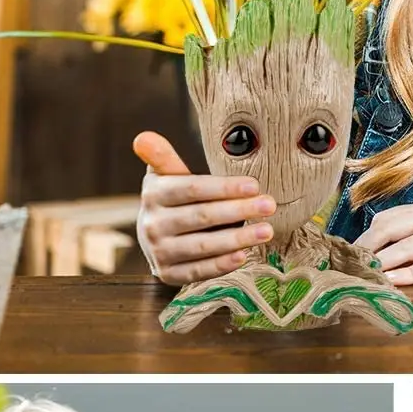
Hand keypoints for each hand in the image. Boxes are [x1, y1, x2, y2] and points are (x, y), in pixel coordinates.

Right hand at [134, 131, 275, 285]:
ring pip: (202, 246)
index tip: (254, 185)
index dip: (224, 187)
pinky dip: (222, 264)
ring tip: (267, 231)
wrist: (156, 236)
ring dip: (238, 239)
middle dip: (239, 210)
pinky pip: (198, 271)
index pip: (192, 189)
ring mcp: (158, 252)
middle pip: (201, 216)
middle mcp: (151, 224)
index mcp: (154, 194)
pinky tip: (244, 255)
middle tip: (270, 205)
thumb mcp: (168, 176)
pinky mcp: (167, 274)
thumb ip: (163, 157)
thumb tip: (142, 137)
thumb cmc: (174, 199)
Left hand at [355, 201, 412, 284]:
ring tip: (359, 276)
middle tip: (344, 267)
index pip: (388, 217)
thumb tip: (395, 242)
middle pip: (388, 228)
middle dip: (363, 248)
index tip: (347, 252)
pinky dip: (406, 275)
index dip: (364, 235)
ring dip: (379, 263)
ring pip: (404, 247)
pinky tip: (391, 282)